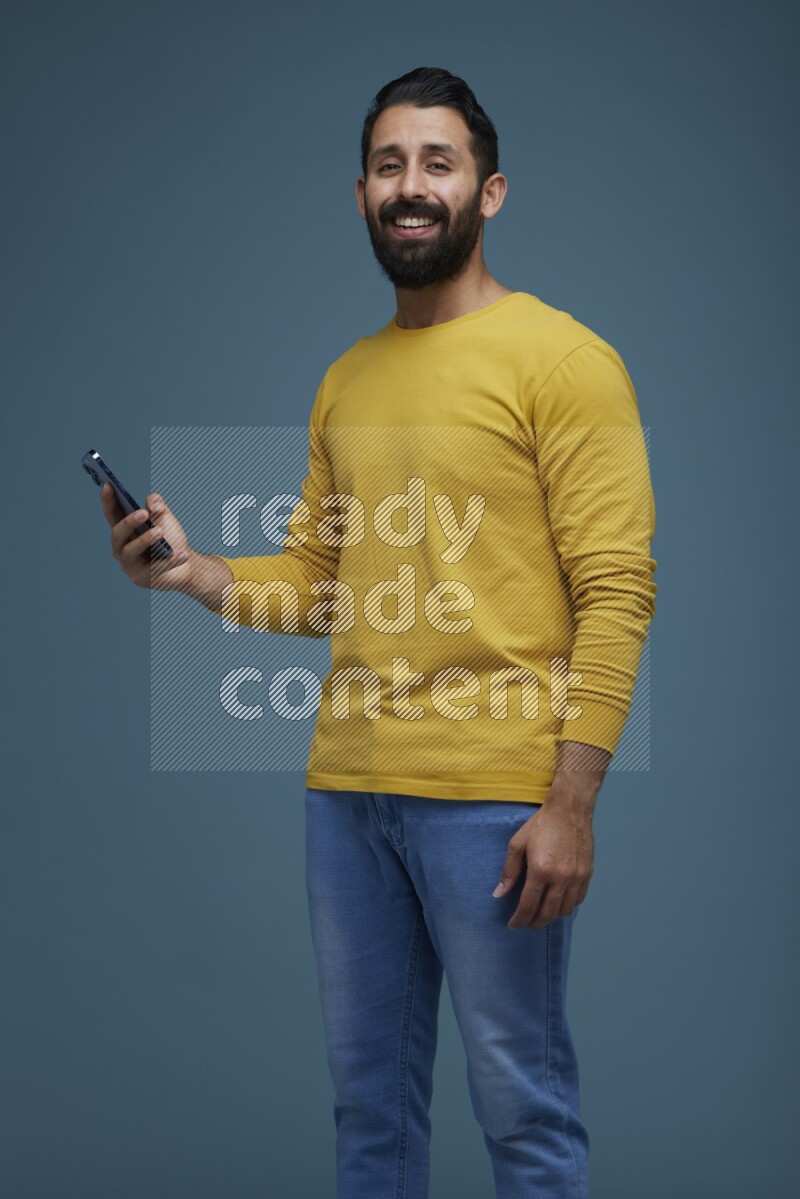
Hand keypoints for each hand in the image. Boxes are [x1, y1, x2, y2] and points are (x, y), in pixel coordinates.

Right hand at [101, 484, 191, 590]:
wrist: (186, 565)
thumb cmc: (170, 539)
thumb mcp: (165, 517)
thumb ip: (158, 505)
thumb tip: (153, 505)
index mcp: (124, 530)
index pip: (112, 514)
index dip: (108, 500)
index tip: (107, 484)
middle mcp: (121, 547)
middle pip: (117, 534)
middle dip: (129, 522)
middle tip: (144, 513)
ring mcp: (129, 565)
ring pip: (130, 552)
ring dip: (145, 540)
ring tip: (160, 532)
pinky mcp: (141, 578)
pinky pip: (154, 568)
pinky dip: (170, 560)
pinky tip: (182, 553)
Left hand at [492, 790, 595, 930]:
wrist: (569, 810)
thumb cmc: (541, 825)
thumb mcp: (517, 844)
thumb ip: (509, 872)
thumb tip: (499, 894)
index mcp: (541, 870)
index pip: (528, 905)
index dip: (519, 919)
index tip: (513, 924)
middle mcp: (561, 877)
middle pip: (547, 913)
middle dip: (534, 923)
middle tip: (526, 923)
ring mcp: (577, 877)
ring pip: (565, 910)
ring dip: (551, 917)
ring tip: (540, 915)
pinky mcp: (587, 874)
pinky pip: (578, 900)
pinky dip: (567, 907)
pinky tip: (557, 904)